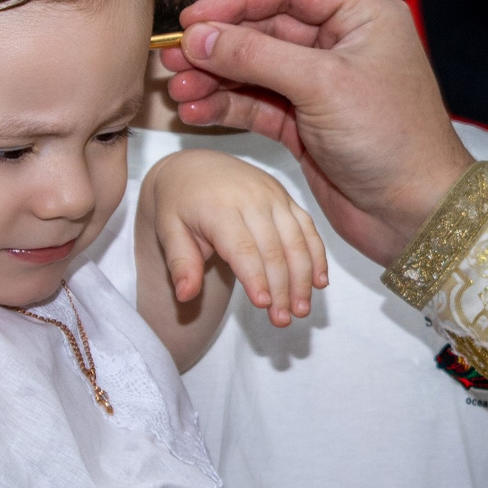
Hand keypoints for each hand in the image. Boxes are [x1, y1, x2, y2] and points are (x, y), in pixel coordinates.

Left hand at [143, 149, 327, 326]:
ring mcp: (274, 196)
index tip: (264, 306)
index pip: (243, 248)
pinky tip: (320, 282)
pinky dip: (317, 255)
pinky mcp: (287, 198)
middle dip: (283, 288)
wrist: (194, 167)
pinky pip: (308, 228)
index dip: (256, 278)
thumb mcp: (168, 230)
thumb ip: (179, 263)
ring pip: (297, 240)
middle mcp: (252, 199)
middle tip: (284, 320)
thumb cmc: (179, 203)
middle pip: (274, 249)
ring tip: (302, 310)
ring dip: (303, 277)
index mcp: (220, 207)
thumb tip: (185, 295)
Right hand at [159, 0, 474, 266]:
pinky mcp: (307, 124)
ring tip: (177, 89)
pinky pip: (258, 104)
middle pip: (266, 27)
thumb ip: (256, 56)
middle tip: (173, 57)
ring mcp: (323, 85)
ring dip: (215, 77)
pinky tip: (196, 111)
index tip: (193, 19)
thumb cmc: (392, 139)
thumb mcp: (323, 86)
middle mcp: (342, 44)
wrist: (417, 213)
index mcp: (362, 16)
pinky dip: (227, 106)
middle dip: (219, 43)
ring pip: (256, 68)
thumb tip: (199, 36)